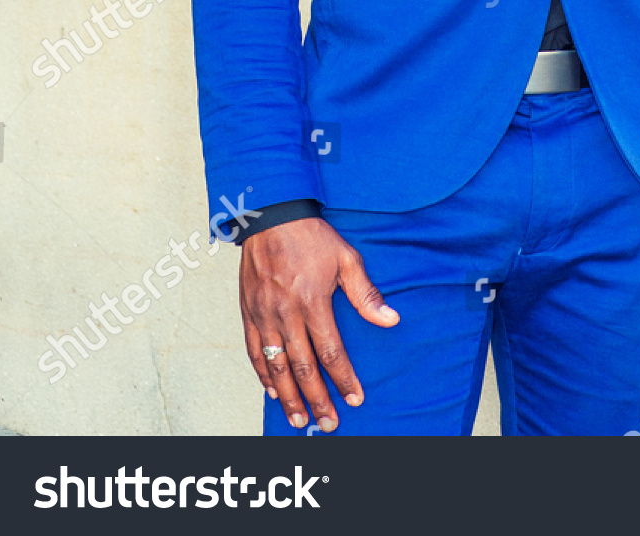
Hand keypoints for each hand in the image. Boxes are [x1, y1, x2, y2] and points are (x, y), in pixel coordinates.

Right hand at [240, 216, 399, 430]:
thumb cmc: (311, 237)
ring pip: (276, 366)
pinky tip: (273, 391)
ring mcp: (264, 315)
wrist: (271, 216)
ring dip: (289, 396)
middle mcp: (286, 313)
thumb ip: (365, 293)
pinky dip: (263, 375)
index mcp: (312, 301)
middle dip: (317, 398)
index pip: (330, 351)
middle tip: (329, 422)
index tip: (355, 398)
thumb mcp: (345, 258)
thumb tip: (390, 319)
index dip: (343, 378)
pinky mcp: (249, 312)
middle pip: (303, 367)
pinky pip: (255, 351)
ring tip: (299, 419)